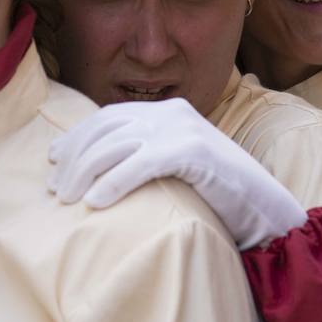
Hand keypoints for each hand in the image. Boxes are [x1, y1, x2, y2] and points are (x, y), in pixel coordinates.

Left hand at [47, 98, 307, 250]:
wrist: (267, 210)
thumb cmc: (219, 196)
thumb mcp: (179, 166)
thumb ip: (149, 156)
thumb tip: (102, 169)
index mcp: (169, 111)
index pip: (109, 117)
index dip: (77, 137)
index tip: (54, 160)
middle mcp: (173, 113)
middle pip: (106, 129)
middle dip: (74, 158)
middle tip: (55, 188)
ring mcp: (183, 129)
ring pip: (115, 146)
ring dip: (84, 173)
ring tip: (67, 199)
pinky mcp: (192, 151)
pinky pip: (139, 164)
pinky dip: (112, 183)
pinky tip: (95, 202)